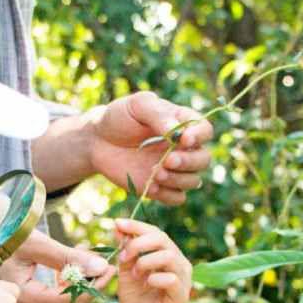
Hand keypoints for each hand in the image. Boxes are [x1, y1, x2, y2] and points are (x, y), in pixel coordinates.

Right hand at [0, 231, 116, 302]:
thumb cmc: (1, 237)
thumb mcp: (35, 243)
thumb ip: (68, 256)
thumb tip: (100, 266)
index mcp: (24, 297)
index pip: (70, 302)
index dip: (92, 286)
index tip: (107, 267)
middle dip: (90, 287)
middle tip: (105, 265)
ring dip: (80, 287)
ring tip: (89, 263)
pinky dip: (67, 287)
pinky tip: (68, 269)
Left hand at [89, 91, 213, 205]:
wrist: (98, 141)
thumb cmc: (119, 117)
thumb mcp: (137, 105)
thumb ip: (157, 114)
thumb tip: (175, 131)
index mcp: (183, 124)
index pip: (205, 130)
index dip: (199, 136)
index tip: (183, 139)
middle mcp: (183, 148)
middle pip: (204, 159)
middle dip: (188, 162)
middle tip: (167, 161)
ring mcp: (174, 169)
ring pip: (193, 181)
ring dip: (178, 180)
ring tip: (156, 174)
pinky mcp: (161, 187)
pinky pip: (177, 198)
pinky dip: (168, 195)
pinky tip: (152, 186)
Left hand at [113, 219, 191, 302]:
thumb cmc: (132, 293)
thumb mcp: (125, 266)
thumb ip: (124, 247)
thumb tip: (118, 225)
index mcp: (169, 253)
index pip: (156, 232)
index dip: (137, 226)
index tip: (117, 223)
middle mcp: (180, 263)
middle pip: (163, 240)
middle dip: (138, 244)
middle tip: (122, 256)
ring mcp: (184, 280)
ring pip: (169, 256)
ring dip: (145, 261)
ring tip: (134, 273)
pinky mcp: (181, 297)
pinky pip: (172, 279)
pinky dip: (155, 278)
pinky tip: (146, 283)